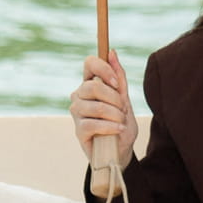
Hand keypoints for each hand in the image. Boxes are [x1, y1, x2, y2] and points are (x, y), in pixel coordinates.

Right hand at [70, 49, 137, 168]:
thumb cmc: (121, 122)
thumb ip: (118, 76)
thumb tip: (112, 52)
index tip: (117, 83)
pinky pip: (93, 123)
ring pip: (95, 106)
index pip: (89, 63)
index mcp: (90, 83)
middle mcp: (80, 95)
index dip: (104, 69)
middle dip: (114, 98)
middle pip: (93, 86)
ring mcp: (77, 113)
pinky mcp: (78, 130)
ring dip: (115, 114)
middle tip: (123, 108)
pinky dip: (110, 126)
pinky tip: (118, 129)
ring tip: (121, 121)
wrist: (121, 150)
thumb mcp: (124, 98)